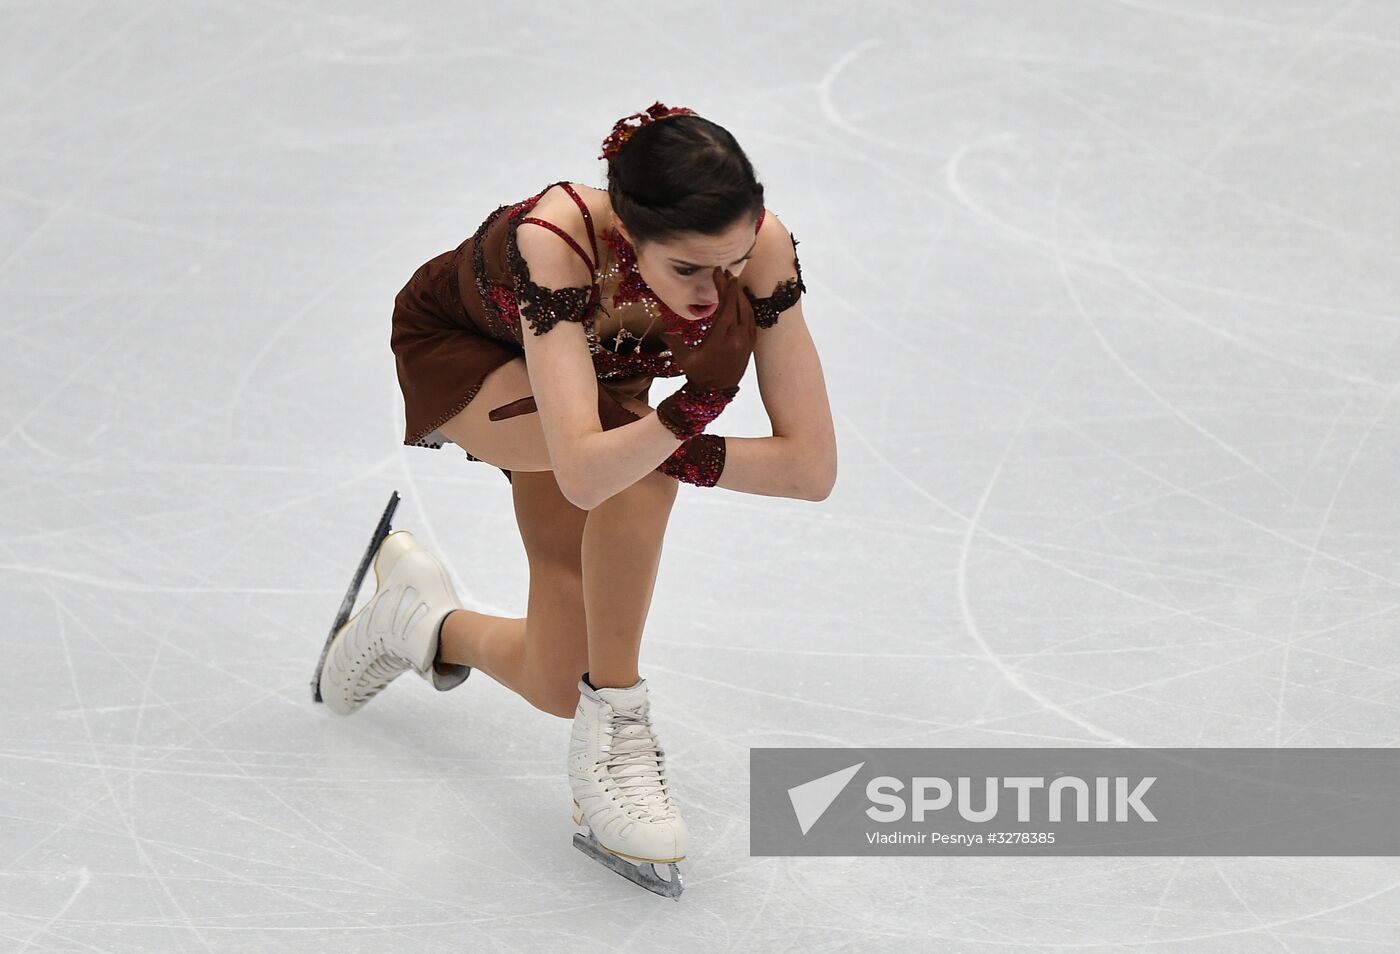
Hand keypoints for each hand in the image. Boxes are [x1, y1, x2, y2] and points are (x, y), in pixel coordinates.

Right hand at [659, 266, 756, 391]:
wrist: (716, 393)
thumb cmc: (698, 374)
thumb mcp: (684, 358)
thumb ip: (675, 342)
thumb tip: (664, 332)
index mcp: (721, 337)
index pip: (726, 305)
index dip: (724, 287)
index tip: (719, 273)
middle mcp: (737, 337)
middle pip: (737, 304)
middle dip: (731, 286)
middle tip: (724, 273)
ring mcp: (746, 340)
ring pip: (747, 311)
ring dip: (740, 295)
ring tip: (732, 283)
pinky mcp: (750, 344)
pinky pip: (752, 320)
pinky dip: (747, 307)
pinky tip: (741, 301)